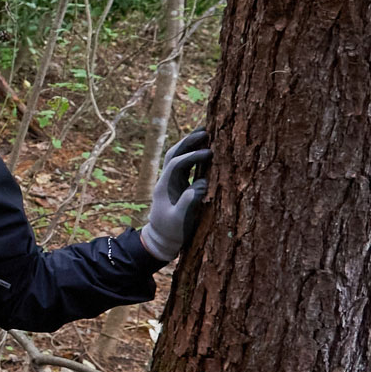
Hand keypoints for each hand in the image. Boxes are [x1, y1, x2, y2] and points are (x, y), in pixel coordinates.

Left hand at [141, 128, 209, 261]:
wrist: (160, 241)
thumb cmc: (170, 232)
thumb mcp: (179, 219)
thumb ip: (188, 201)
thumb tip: (202, 183)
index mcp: (164, 187)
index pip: (176, 164)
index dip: (192, 156)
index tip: (209, 153)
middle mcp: (166, 181)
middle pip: (174, 154)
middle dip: (188, 142)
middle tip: (205, 130)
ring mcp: (171, 183)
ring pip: (178, 158)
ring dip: (190, 146)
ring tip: (206, 134)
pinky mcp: (178, 187)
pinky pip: (185, 167)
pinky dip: (194, 157)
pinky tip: (205, 151)